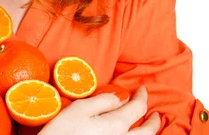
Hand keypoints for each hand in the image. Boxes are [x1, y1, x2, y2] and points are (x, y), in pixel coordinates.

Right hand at [39, 86, 160, 134]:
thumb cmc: (63, 132)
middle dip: (154, 120)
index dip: (142, 96)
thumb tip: (121, 97)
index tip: (142, 88)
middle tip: (155, 113)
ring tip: (149, 128)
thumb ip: (103, 101)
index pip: (137, 108)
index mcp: (116, 124)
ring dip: (150, 133)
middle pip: (148, 131)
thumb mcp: (79, 109)